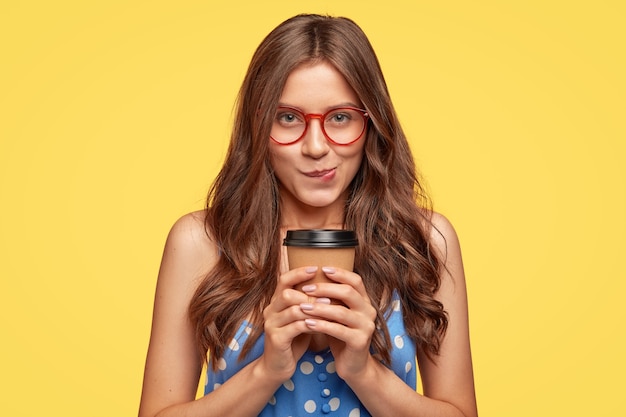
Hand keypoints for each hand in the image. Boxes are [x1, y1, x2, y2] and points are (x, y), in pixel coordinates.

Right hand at [259, 266, 318, 381]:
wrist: (278, 367)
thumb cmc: (293, 340)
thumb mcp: (300, 318)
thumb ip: (308, 303)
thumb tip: (329, 286)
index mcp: (276, 302)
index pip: (284, 279)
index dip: (299, 272)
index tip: (317, 267)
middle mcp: (270, 310)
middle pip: (286, 292)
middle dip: (309, 292)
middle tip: (328, 294)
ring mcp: (271, 324)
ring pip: (292, 309)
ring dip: (313, 307)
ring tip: (329, 307)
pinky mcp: (276, 339)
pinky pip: (295, 327)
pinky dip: (311, 324)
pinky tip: (323, 324)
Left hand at [299, 267, 377, 379]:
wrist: (353, 365)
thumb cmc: (341, 336)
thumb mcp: (337, 314)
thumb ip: (331, 299)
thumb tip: (310, 278)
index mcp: (364, 301)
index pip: (356, 280)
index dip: (340, 273)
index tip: (321, 268)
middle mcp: (369, 311)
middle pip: (348, 292)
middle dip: (325, 289)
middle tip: (306, 288)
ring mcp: (366, 327)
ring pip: (341, 312)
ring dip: (319, 308)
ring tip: (302, 306)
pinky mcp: (360, 341)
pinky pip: (338, 330)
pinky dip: (322, 326)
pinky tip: (308, 323)